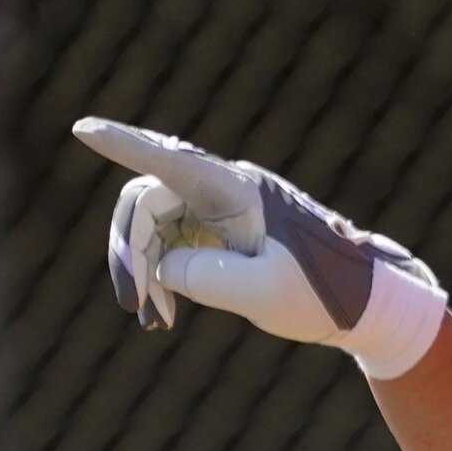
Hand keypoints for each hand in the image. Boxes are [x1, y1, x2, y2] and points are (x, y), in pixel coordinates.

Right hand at [71, 117, 448, 378]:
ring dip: (145, 270)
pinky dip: (163, 275)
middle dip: (129, 250)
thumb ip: (201, 277)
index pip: (171, 161)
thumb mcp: (260, 294)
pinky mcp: (224, 232)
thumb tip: (163, 265)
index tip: (82, 130)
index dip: (124, 144)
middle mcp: (226, 190)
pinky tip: (164, 313)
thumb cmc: (324, 295)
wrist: (369, 305)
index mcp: (240, 192)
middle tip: (132, 303)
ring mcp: (222, 210)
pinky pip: (174, 244)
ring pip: (156, 226)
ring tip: (153, 320)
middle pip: (148, 203)